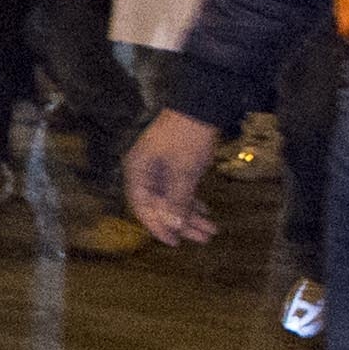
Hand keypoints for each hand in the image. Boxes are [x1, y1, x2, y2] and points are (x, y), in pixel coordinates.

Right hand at [126, 112, 222, 245]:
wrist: (201, 106)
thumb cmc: (187, 139)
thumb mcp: (183, 172)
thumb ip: (176, 200)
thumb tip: (173, 226)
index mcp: (137, 172)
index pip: (143, 207)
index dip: (158, 227)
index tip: (175, 242)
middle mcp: (144, 173)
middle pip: (159, 206)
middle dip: (182, 223)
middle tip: (203, 238)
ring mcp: (159, 168)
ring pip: (172, 199)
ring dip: (190, 214)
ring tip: (211, 229)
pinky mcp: (174, 164)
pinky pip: (180, 189)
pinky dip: (191, 200)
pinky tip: (205, 210)